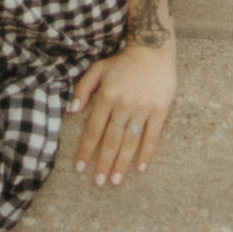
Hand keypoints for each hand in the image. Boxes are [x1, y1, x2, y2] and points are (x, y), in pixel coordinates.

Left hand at [70, 43, 176, 185]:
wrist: (152, 49)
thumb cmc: (122, 61)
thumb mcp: (97, 69)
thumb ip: (82, 89)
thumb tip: (72, 111)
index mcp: (106, 96)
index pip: (93, 130)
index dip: (86, 150)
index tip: (79, 168)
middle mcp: (123, 104)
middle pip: (111, 140)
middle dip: (104, 163)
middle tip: (98, 182)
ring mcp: (143, 108)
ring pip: (130, 141)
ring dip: (122, 163)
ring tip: (115, 181)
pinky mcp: (160, 110)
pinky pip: (152, 136)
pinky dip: (146, 153)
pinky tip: (140, 168)